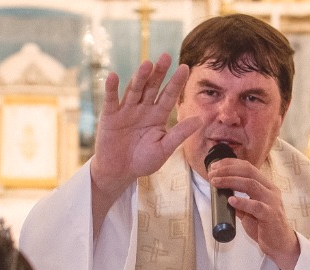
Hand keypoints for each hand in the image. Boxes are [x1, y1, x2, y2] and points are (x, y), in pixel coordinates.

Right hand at [90, 54, 202, 201]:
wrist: (119, 172)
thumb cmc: (143, 161)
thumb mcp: (164, 148)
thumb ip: (179, 134)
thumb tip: (200, 120)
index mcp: (157, 115)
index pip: (169, 95)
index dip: (176, 82)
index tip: (185, 67)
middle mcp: (143, 109)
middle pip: (152, 87)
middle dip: (159, 73)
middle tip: (167, 57)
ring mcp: (126, 110)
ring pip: (134, 90)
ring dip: (139, 77)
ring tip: (147, 64)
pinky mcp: (110, 116)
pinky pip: (111, 100)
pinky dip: (112, 89)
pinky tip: (114, 76)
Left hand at [208, 158, 301, 269]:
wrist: (279, 244)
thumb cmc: (265, 227)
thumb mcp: (249, 211)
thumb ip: (239, 202)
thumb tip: (222, 195)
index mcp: (266, 186)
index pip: (248, 167)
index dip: (230, 164)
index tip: (214, 166)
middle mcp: (270, 190)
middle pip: (248, 172)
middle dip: (227, 170)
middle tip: (212, 174)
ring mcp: (271, 202)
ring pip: (251, 184)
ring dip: (230, 181)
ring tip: (216, 183)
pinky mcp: (270, 215)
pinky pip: (256, 206)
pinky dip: (242, 202)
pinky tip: (230, 200)